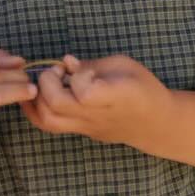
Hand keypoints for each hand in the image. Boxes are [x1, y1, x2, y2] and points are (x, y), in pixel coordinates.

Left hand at [21, 54, 172, 150]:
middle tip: (56, 72)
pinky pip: (50, 126)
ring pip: (47, 121)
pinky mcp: (81, 132)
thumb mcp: (125, 65)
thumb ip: (93, 64)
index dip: (77, 77)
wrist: (157, 124)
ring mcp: (87, 128)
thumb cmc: (144, 88)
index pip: (84, 92)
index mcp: (114, 96)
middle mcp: (96, 116)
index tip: (82, 68)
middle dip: (47, 82)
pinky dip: (37, 109)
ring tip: (47, 82)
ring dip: (38, 97)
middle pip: (56, 106)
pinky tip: (38, 94)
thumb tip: (66, 63)